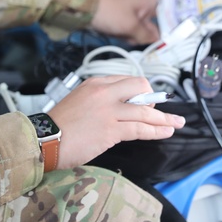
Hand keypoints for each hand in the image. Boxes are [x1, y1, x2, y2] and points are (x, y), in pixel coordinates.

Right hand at [46, 75, 184, 169]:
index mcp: (96, 82)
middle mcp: (104, 92)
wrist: (45, 140)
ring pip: (145, 111)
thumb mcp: (80, 101)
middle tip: (163, 114)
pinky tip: (165, 132)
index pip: (129, 81)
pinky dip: (156, 130)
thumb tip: (124, 108)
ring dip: (164, 119)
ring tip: (176, 123)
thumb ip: (101, 100)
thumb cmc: (60, 126)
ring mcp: (109, 110)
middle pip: (141, 88)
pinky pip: (141, 128)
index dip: (142, 92)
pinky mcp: (111, 129)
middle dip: (155, 101)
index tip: (147, 103)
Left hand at [90, 0, 171, 44]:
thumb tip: (156, 42)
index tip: (187, 5)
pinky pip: (138, 32)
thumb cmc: (110, 12)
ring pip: (149, 27)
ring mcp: (136, 14)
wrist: (85, 12)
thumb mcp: (131, 26)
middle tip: (171, 38)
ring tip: (145, 41)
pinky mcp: (127, 23)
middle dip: (164, 28)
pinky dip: (136, 38)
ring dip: (147, 36)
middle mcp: (145, 5)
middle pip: (162, 16)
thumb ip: (146, 36)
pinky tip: (131, 40)